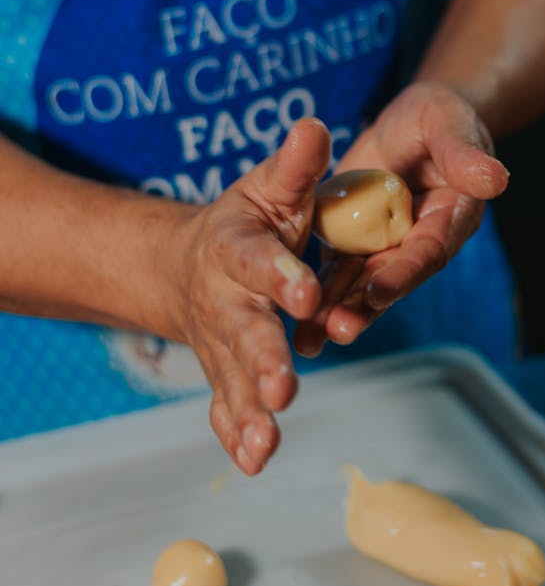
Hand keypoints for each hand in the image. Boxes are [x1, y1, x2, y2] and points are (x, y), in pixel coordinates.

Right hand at [168, 118, 330, 474]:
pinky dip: (234, 434)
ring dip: (248, 412)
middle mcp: (224, 300)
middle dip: (263, 360)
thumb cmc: (244, 223)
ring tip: (264, 444)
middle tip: (284, 389)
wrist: (186, 265)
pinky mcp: (221, 372)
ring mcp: (220, 343)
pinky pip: (223, 405)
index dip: (282, 275)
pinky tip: (252, 461)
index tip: (304, 293)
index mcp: (238, 249)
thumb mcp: (268, 189)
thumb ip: (295, 167)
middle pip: (244, 332)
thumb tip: (317, 124)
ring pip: (232, 379)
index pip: (259, 262)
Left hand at [293, 82, 508, 355]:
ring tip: (311, 339)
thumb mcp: (451, 126)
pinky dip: (316, 291)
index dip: (405, 273)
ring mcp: (385, 245)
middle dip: (365, 307)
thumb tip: (496, 179)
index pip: (428, 252)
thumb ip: (466, 155)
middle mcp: (418, 241)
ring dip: (337, 310)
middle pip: (391, 280)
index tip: (379, 292)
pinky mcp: (356, 241)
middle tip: (338, 330)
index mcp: (449, 219)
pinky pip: (336, 269)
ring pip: (360, 284)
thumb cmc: (440, 117)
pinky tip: (294, 319)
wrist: (414, 120)